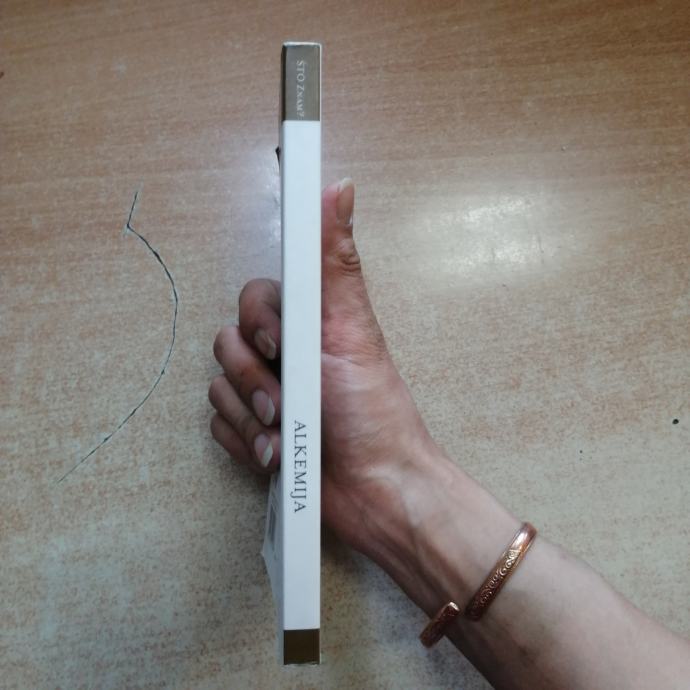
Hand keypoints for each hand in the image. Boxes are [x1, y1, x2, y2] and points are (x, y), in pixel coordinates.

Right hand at [209, 179, 439, 553]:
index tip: (279, 345)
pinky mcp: (253, 432)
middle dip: (254, 379)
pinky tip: (274, 457)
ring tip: (284, 438)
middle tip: (286, 403)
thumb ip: (335, 263)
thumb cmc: (374, 412)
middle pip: (227, 343)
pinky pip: (219, 425)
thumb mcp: (352, 331)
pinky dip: (245, 443)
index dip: (258, 320)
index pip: (256, 298)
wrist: (375, 492)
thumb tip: (338, 188)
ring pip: (218, 387)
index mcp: (309, 324)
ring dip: (251, 417)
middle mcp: (284, 355)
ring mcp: (266, 395)